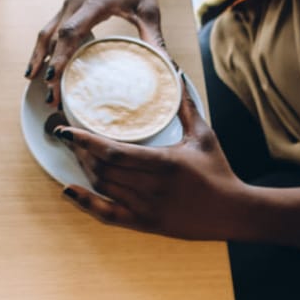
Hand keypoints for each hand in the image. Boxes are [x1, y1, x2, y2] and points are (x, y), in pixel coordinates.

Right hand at [26, 0, 164, 103]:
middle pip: (53, 37)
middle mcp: (75, 3)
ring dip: (38, 57)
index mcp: (95, 3)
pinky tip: (43, 65)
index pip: (71, 32)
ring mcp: (68, 4)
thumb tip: (166, 67)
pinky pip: (50, 28)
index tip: (53, 79)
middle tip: (49, 96)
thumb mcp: (149, 10)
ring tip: (34, 83)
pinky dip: (44, 47)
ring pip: (46, 33)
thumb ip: (154, 38)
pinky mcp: (68, 6)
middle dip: (48, 67)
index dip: (60, 56)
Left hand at [53, 91, 248, 239]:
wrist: (233, 212)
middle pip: (102, 169)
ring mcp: (146, 207)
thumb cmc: (218, 171)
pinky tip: (69, 190)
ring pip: (103, 187)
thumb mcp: (204, 135)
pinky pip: (108, 215)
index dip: (85, 140)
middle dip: (80, 151)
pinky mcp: (145, 224)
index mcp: (164, 162)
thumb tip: (177, 75)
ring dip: (83, 169)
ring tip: (73, 152)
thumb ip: (186, 107)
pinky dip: (85, 203)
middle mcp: (151, 186)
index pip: (113, 152)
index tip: (66, 128)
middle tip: (67, 136)